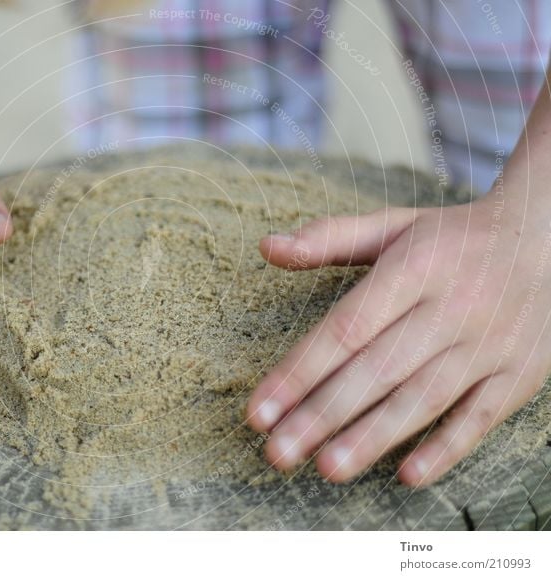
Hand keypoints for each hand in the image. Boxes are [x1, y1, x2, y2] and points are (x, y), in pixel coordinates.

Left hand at [246, 194, 550, 485]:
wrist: (549, 238)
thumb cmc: (453, 240)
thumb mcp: (394, 226)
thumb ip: (329, 237)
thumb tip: (267, 248)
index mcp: (413, 268)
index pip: (346, 327)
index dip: (299, 371)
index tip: (258, 410)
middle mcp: (451, 307)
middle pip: (378, 369)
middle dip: (323, 415)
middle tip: (278, 453)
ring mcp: (489, 344)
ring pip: (424, 398)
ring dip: (374, 436)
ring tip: (327, 468)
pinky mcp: (519, 373)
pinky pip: (481, 417)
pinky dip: (447, 448)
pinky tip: (407, 476)